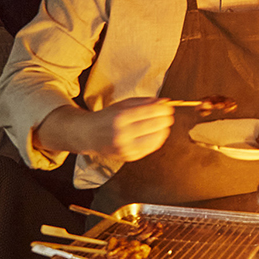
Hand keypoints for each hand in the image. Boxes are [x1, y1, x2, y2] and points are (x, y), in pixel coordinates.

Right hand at [34, 97, 174, 161]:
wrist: (89, 135)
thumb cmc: (108, 117)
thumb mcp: (123, 104)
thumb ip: (144, 102)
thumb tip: (165, 102)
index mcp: (121, 118)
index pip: (149, 112)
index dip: (163, 109)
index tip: (169, 107)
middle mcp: (122, 134)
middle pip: (154, 125)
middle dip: (166, 119)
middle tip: (169, 115)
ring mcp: (125, 147)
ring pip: (155, 139)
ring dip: (164, 130)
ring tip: (164, 125)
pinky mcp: (128, 157)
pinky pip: (149, 149)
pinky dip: (157, 140)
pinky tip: (157, 134)